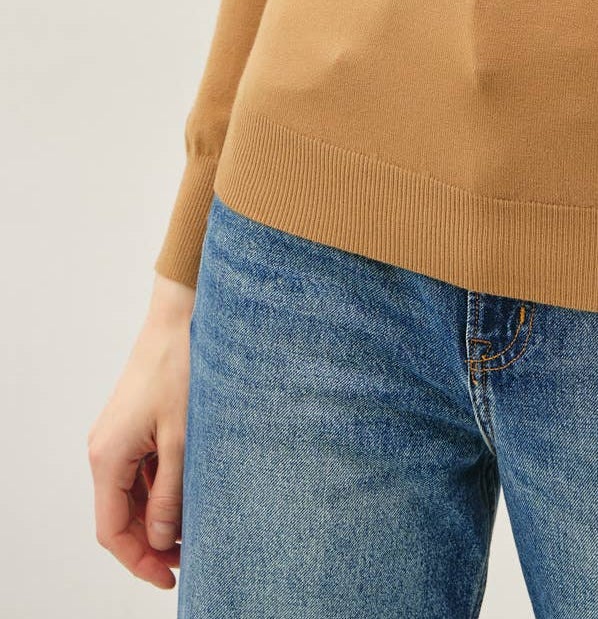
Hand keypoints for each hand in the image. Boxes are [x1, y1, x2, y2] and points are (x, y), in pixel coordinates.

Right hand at [87, 295, 192, 589]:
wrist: (181, 316)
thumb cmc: (182, 369)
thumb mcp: (183, 440)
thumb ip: (171, 495)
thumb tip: (163, 541)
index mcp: (107, 457)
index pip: (113, 531)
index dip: (140, 561)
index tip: (171, 578)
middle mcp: (104, 451)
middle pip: (120, 517)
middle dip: (150, 544)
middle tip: (189, 561)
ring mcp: (117, 438)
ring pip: (131, 496)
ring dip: (158, 518)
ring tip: (196, 532)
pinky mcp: (133, 426)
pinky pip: (140, 473)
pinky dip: (161, 491)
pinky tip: (190, 497)